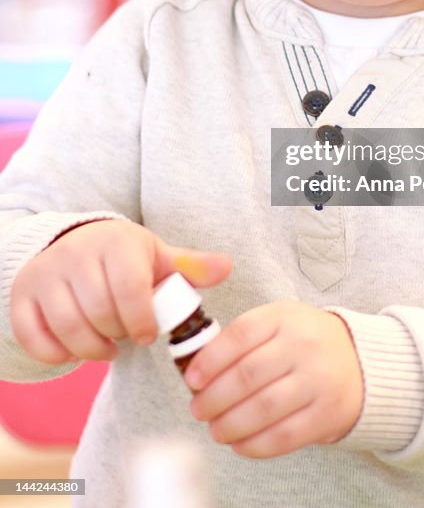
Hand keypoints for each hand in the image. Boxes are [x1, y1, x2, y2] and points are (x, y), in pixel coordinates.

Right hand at [10, 220, 231, 364]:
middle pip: (99, 313)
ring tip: (107, 346)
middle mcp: (76, 253)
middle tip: (126, 335)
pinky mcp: (23, 296)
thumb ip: (190, 267)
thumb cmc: (125, 258)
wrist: (75, 244)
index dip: (142, 322)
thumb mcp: (158, 257)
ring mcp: (46, 274)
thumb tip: (227, 267)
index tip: (147, 335)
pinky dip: (57, 354)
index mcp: (116, 242)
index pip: (130, 291)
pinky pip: (34, 338)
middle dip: (118, 334)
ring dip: (91, 349)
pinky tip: (75, 349)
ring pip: (68, 328)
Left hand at [185, 301, 363, 457]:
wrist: (360, 361)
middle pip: (248, 375)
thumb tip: (198, 370)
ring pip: (263, 408)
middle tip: (198, 409)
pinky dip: (255, 445)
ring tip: (216, 429)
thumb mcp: (279, 322)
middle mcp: (304, 345)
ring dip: (231, 424)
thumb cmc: (305, 342)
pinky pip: (284, 436)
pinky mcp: (327, 413)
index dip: (210, 359)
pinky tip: (240, 443)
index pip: (241, 334)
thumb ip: (243, 339)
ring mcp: (318, 379)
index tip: (191, 379)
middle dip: (214, 398)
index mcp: (285, 316)